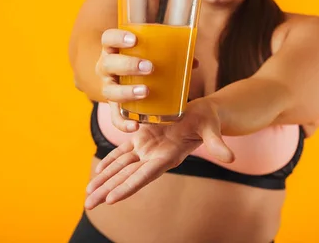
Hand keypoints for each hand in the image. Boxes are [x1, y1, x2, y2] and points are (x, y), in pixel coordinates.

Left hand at [84, 98, 233, 209]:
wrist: (204, 114)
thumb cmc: (208, 120)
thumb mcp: (211, 129)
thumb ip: (217, 144)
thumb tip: (230, 158)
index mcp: (167, 157)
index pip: (144, 175)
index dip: (127, 187)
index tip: (110, 200)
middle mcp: (155, 157)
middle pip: (126, 176)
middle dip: (106, 190)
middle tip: (88, 204)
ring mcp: (148, 148)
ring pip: (120, 167)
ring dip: (103, 179)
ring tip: (87, 194)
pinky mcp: (143, 138)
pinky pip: (123, 152)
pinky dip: (110, 161)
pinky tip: (98, 170)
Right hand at [95, 28, 199, 133]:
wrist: (128, 80)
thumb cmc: (142, 61)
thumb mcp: (152, 54)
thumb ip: (171, 54)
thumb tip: (194, 62)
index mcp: (114, 50)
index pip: (108, 39)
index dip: (117, 38)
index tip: (134, 39)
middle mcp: (107, 68)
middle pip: (108, 64)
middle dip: (128, 65)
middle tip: (149, 67)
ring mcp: (109, 88)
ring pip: (109, 91)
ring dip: (127, 92)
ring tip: (146, 91)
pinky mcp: (114, 107)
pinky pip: (115, 117)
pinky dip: (123, 123)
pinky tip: (135, 125)